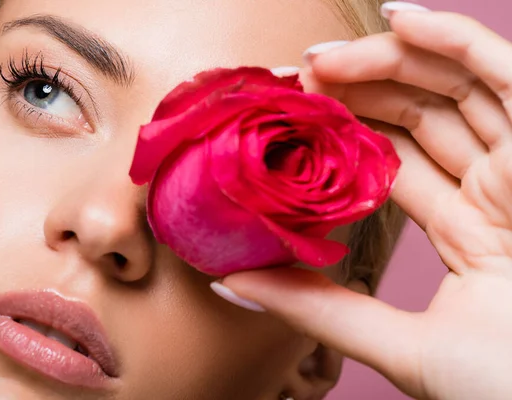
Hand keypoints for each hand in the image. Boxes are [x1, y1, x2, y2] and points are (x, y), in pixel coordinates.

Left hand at [221, 4, 511, 399]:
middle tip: (294, 79)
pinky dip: (456, 40)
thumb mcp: (398, 344)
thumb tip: (230, 280)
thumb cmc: (502, 390)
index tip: (287, 119)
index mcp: (468, 231)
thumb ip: (319, 310)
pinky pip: (505, 76)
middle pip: (424, 116)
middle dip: (359, 89)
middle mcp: (499, 192)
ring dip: (390, 60)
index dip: (344, 136)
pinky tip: (398, 18)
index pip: (397, 161)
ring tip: (320, 58)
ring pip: (457, 88)